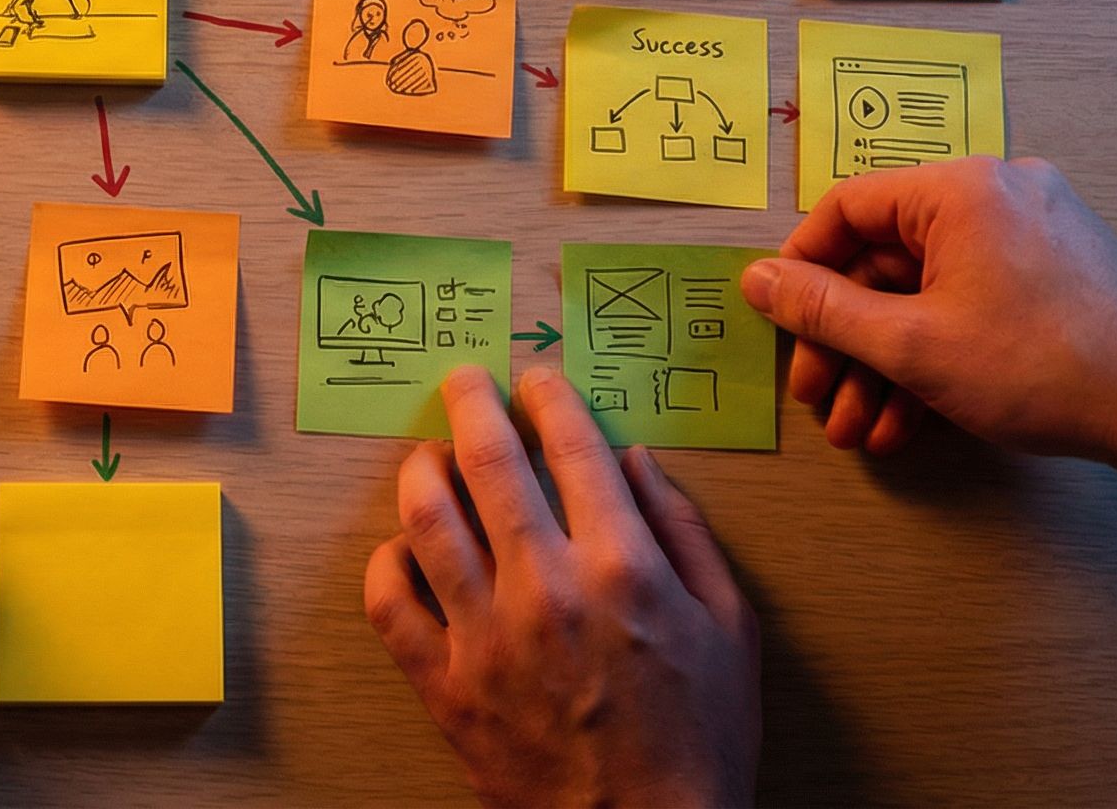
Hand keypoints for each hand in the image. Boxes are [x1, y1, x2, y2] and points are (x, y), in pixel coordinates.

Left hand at [366, 367, 758, 808]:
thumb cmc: (700, 737)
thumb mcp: (730, 627)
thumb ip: (684, 532)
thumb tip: (634, 460)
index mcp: (622, 567)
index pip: (571, 446)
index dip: (548, 396)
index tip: (536, 379)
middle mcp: (545, 588)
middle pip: (487, 462)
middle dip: (471, 403)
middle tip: (464, 381)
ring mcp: (485, 636)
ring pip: (426, 518)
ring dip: (421, 468)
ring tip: (430, 455)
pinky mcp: (444, 684)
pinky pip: (389, 603)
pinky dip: (386, 561)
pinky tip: (402, 547)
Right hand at [742, 156, 1116, 460]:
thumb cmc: (1040, 367)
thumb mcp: (911, 345)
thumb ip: (823, 310)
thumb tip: (757, 279)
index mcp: (959, 188)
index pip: (847, 208)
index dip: (802, 271)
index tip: (784, 329)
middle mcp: (997, 194)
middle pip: (887, 259)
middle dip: (848, 341)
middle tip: (822, 400)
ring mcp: (1034, 233)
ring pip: (930, 291)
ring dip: (888, 363)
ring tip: (866, 432)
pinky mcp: (1058, 273)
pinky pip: (974, 302)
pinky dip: (939, 355)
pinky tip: (915, 422)